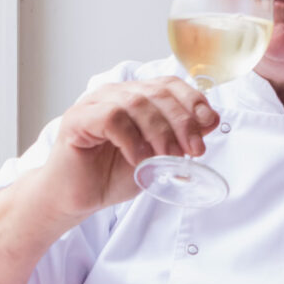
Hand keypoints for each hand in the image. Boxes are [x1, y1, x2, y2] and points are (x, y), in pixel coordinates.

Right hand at [38, 77, 219, 221]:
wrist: (73, 199)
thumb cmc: (109, 176)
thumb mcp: (155, 156)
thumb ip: (179, 138)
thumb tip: (211, 122)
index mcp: (133, 96)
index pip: (168, 84)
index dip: (192, 100)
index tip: (209, 123)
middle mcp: (114, 93)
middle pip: (156, 92)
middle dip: (181, 121)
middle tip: (193, 150)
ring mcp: (93, 103)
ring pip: (136, 102)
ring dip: (159, 131)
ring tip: (167, 157)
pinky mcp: (77, 120)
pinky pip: (111, 118)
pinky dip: (131, 139)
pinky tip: (138, 159)